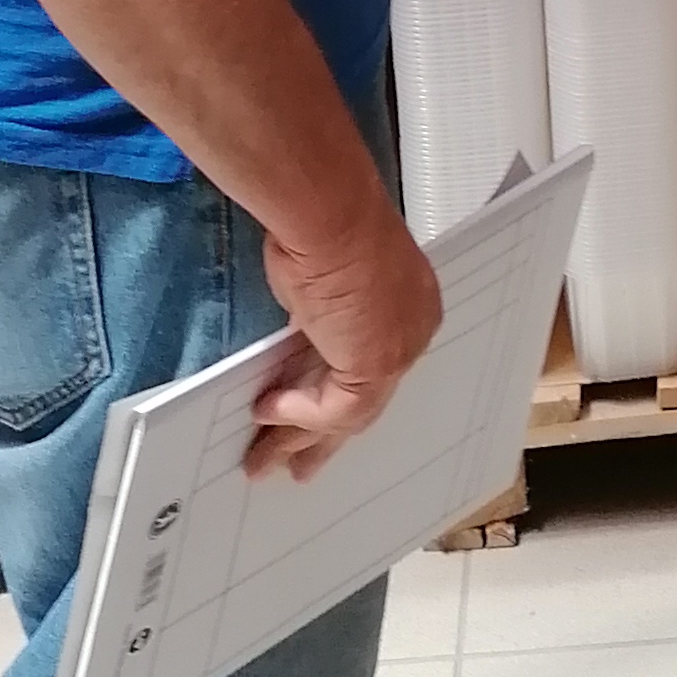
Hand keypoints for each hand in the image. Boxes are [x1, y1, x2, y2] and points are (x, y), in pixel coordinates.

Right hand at [248, 187, 441, 481]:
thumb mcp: (322, 282)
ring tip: (264, 461)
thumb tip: (301, 338)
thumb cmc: (324, 225)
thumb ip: (320, 317)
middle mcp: (413, 330)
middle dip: (326, 435)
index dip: (340, 393)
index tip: (312, 415)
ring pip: (349, 414)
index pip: (373, 363)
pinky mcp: (375, 367)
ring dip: (300, 438)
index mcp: (409, 303)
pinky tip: (266, 412)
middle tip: (301, 463)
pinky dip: (297, 416)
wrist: (329, 214)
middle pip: (366, 398)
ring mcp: (398, 351)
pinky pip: (334, 410)